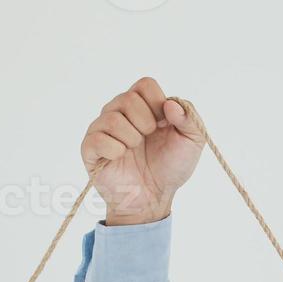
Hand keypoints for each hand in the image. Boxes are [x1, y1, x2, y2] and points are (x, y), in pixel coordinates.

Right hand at [81, 76, 205, 225]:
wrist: (154, 197)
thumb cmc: (170, 167)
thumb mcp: (192, 143)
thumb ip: (190, 119)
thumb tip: (171, 104)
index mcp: (143, 105)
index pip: (145, 84)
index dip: (157, 103)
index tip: (164, 124)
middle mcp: (120, 112)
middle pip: (128, 98)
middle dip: (146, 123)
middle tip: (149, 139)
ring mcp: (102, 128)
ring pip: (112, 118)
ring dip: (131, 138)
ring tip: (135, 150)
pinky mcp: (90, 147)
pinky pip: (97, 138)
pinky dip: (115, 150)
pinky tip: (121, 158)